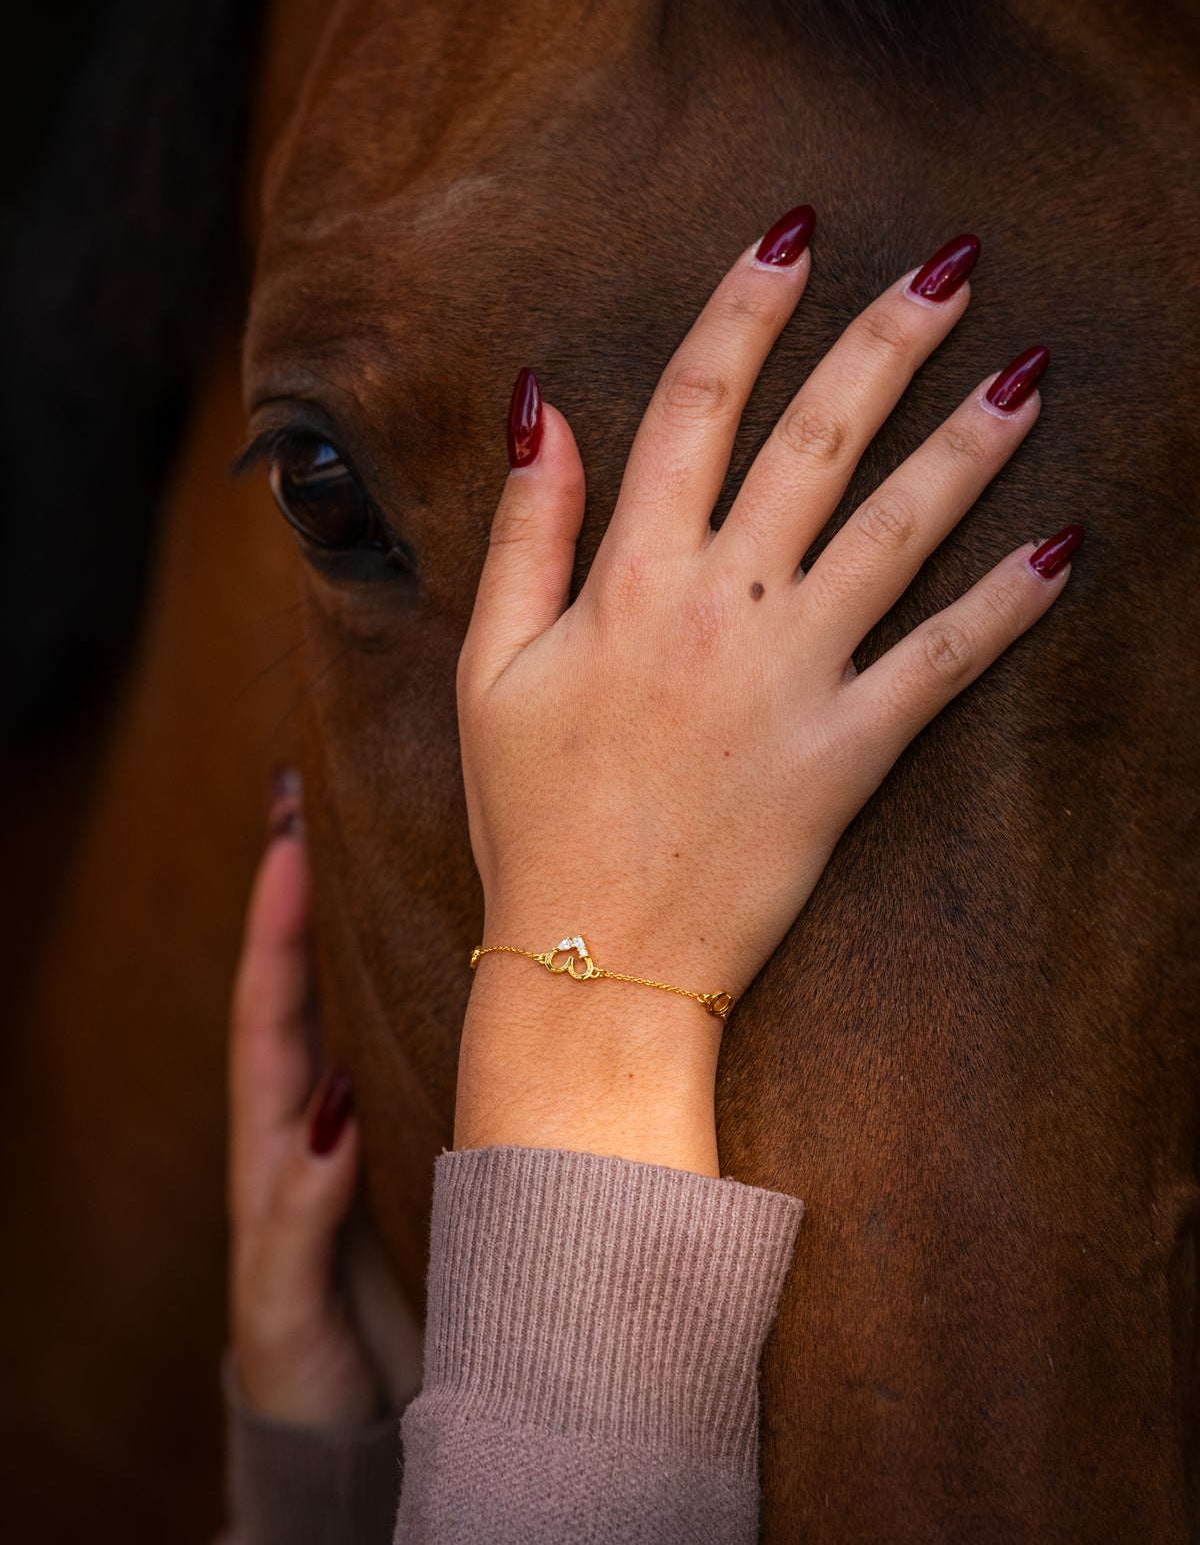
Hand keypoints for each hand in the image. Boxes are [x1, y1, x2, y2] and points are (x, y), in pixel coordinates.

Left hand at [228, 778, 421, 1424]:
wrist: (367, 1436)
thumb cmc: (313, 1372)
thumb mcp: (285, 1306)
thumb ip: (295, 1221)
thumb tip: (328, 1124)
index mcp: (274, 1146)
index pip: (267, 1012)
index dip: (273, 925)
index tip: (288, 839)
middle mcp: (317, 1120)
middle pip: (308, 984)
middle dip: (312, 894)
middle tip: (327, 800)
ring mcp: (368, 1128)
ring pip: (363, 1008)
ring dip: (367, 925)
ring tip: (400, 841)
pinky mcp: (422, 1149)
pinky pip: (417, 1052)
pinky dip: (428, 989)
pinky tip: (473, 950)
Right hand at [454, 215, 1079, 1172]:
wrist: (590, 959)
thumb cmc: (530, 812)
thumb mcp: (491, 663)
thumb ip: (526, 528)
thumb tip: (541, 404)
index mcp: (630, 575)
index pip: (696, 403)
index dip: (747, 307)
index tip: (795, 235)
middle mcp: (721, 604)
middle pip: (818, 438)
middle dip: (889, 339)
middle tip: (956, 264)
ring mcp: (793, 676)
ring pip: (897, 530)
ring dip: (968, 444)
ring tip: (1030, 371)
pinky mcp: (849, 752)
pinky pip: (941, 664)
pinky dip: (1005, 608)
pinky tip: (1064, 549)